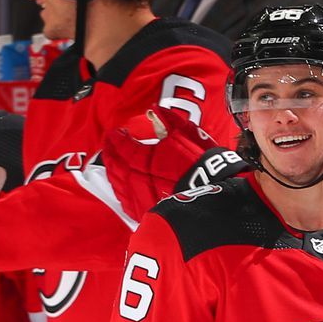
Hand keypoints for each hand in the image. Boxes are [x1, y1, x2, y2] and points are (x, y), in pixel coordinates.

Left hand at [102, 108, 245, 220]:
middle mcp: (136, 177)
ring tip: (113, 166)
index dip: (117, 138)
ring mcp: (139, 196)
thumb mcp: (188, 135)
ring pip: (118, 184)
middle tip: (110, 147)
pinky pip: (126, 202)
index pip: (123, 145)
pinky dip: (121, 192)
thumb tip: (155, 110)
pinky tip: (122, 190)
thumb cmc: (200, 165)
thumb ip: (168, 121)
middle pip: (116, 165)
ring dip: (113, 173)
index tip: (117, 132)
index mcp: (143, 157)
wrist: (212, 197)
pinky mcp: (146, 212)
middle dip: (111, 154)